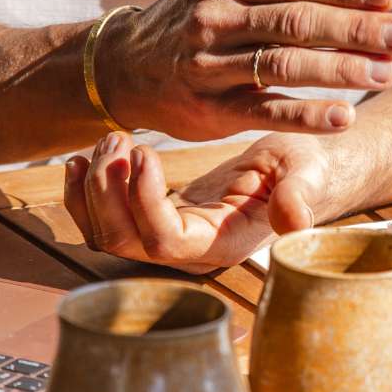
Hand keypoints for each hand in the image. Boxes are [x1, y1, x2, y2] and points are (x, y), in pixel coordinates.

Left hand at [63, 130, 342, 272]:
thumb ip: (300, 195)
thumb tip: (292, 218)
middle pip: (123, 242)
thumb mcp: (309, 174)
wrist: (305, 171)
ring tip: (109, 140)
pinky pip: (104, 221)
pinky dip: (85, 194)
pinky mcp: (157, 221)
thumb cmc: (309, 170)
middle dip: (108, 191)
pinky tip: (82, 161)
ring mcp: (169, 239)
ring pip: (105, 234)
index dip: (144, 200)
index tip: (146, 152)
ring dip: (94, 189)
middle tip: (119, 140)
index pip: (166, 240)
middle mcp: (190, 251)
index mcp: (224, 244)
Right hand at [94, 0, 391, 139]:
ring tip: (387, 74)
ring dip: (340, 72)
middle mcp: (216, 18)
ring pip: (284, 67)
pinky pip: (264, 112)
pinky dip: (306, 116)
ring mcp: (211, 66)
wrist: (124, 68)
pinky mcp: (211, 110)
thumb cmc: (190, 9)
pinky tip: (346, 117)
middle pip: (296, 23)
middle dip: (355, 30)